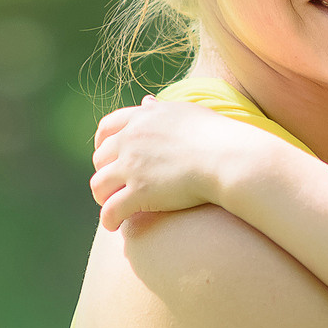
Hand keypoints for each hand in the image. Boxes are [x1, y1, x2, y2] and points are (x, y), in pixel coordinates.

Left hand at [90, 96, 254, 230]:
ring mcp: (132, 166)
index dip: (102, 144)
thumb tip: (146, 102)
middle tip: (114, 186)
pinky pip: (110, 210)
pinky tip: (116, 226)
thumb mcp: (185, 112)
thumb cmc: (217, 136)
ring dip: (102, 197)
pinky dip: (109, 219)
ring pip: (99, 185)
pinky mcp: (139, 193)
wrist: (228, 158)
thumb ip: (161, 110)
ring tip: (112, 208)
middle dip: (104, 172)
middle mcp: (131, 139)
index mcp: (142, 117)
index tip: (108, 157)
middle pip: (100, 158)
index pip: (107, 128)